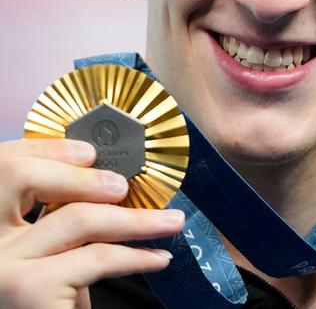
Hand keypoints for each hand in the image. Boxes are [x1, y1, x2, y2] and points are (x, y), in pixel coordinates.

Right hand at [0, 138, 184, 308]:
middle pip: (43, 184)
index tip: (91, 152)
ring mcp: (5, 264)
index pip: (11, 169)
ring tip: (170, 223)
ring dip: (136, 220)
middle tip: (137, 185)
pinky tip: (157, 257)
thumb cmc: (41, 303)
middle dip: (93, 178)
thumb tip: (107, 196)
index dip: (52, 152)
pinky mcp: (29, 287)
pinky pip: (97, 257)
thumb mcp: (40, 261)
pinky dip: (136, 255)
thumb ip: (57, 235)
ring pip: (82, 220)